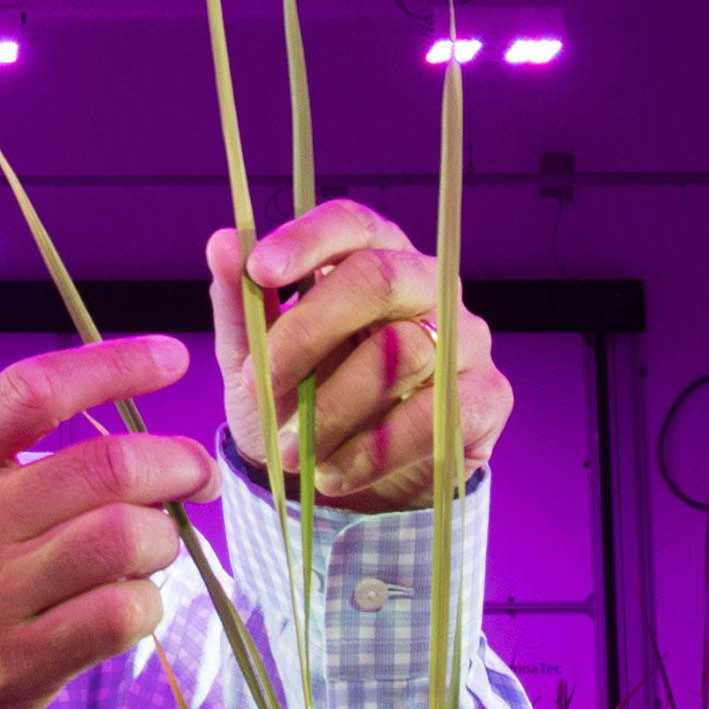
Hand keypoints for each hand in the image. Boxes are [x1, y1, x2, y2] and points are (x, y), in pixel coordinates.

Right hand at [0, 334, 210, 708]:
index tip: (172, 358)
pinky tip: (131, 603)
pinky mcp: (18, 666)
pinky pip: (121, 614)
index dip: (115, 365)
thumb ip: (4, 464)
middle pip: (104, 467)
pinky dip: (148, 602)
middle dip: (177, 464)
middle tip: (197, 476)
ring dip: (163, 539)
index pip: (34, 391)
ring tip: (154, 548)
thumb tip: (132, 444)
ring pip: (124, 539)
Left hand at [212, 203, 511, 510]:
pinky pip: (436, 416)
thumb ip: (242, 307)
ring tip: (291, 451)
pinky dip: (374, 450)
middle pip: (382, 278)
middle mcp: (428, 286)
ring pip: (404, 351)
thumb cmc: (301, 404)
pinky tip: (334, 472)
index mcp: (373, 257)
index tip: (259, 270)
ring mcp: (466, 338)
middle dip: (310, 331)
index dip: (308, 240)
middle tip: (262, 383)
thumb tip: (221, 242)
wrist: (344, 484)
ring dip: (334, 410)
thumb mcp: (254, 362)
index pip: (353, 224)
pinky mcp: (487, 397)